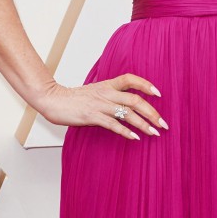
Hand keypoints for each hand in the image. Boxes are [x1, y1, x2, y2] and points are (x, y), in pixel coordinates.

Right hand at [34, 73, 167, 138]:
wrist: (53, 100)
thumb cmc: (74, 99)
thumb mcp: (94, 92)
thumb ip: (110, 97)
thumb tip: (126, 106)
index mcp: (107, 85)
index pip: (130, 79)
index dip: (146, 85)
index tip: (158, 94)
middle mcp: (106, 93)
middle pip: (135, 100)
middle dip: (152, 112)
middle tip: (163, 124)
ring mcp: (99, 105)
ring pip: (127, 113)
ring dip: (143, 124)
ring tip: (154, 133)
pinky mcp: (92, 116)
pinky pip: (113, 124)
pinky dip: (126, 132)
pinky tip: (135, 138)